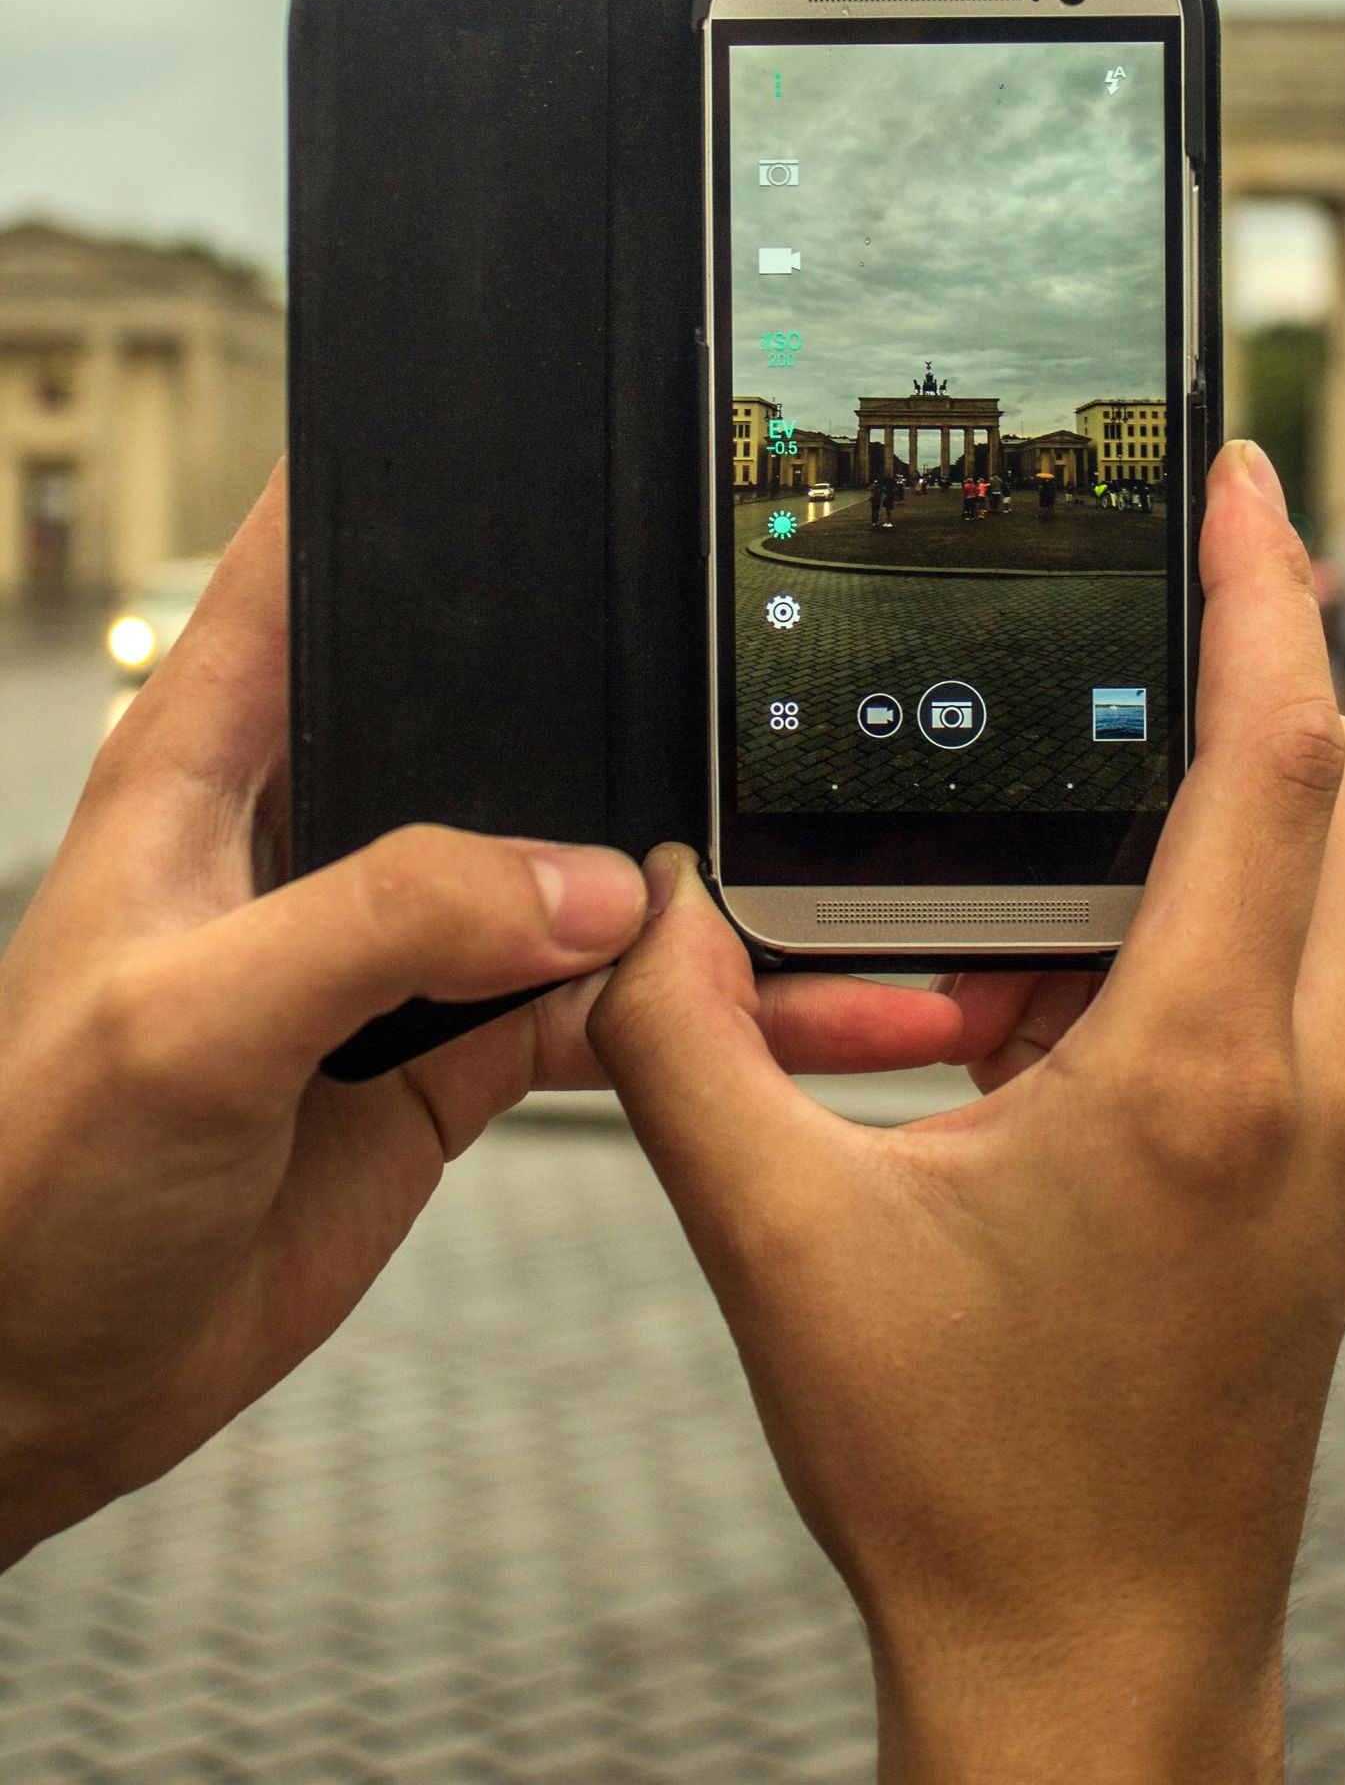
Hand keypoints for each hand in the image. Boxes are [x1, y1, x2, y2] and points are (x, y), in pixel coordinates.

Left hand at [0, 466, 983, 1569]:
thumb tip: (591, 884)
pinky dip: (685, 1011)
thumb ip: (389, 923)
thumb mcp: (192, 1020)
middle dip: (608, 698)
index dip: (404, 485)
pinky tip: (769, 1007)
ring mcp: (393, 944)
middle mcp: (317, 831)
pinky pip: (596, 1006)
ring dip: (675, 879)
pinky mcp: (448, 1055)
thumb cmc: (27, 1186)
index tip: (527, 425)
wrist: (35, 1388)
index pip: (308, 566)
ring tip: (799, 871)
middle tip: (737, 679)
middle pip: (488, 708)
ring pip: (568, 865)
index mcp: (213, 761)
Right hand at [590, 441, 1344, 1784]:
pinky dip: (1202, 913)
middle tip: (1156, 575)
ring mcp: (1333, 1133)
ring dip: (1218, 802)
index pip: (1268, 754)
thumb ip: (685, 1046)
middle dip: (1255, 659)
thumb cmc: (967, 1486)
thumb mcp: (780, 1241)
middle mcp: (1307, 1080)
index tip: (1244, 474)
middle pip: (1338, 783)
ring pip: (1324, 877)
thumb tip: (636, 903)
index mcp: (1196, 1067)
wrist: (1097, 1678)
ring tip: (1050, 808)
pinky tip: (1051, 968)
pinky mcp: (1319, 1177)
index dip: (1262, 587)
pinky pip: (1291, 972)